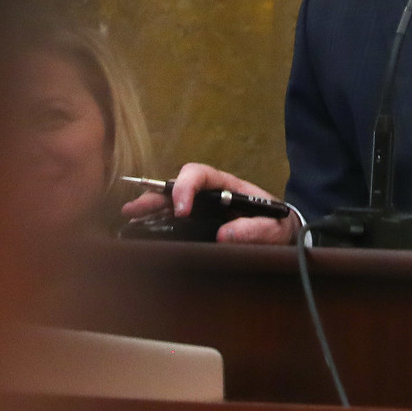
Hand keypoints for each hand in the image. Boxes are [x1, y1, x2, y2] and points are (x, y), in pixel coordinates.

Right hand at [121, 162, 298, 244]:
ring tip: (128, 217)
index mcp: (228, 185)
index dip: (186, 187)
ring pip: (170, 201)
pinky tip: (139, 230)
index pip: (201, 175)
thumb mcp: (275, 227)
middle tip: (136, 209)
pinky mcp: (197, 225)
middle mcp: (210, 193)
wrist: (282, 235)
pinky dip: (154, 222)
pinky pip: (172, 219)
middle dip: (156, 195)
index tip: (180, 209)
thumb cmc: (277, 225)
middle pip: (177, 185)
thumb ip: (256, 229)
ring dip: (149, 206)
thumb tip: (225, 235)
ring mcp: (201, 208)